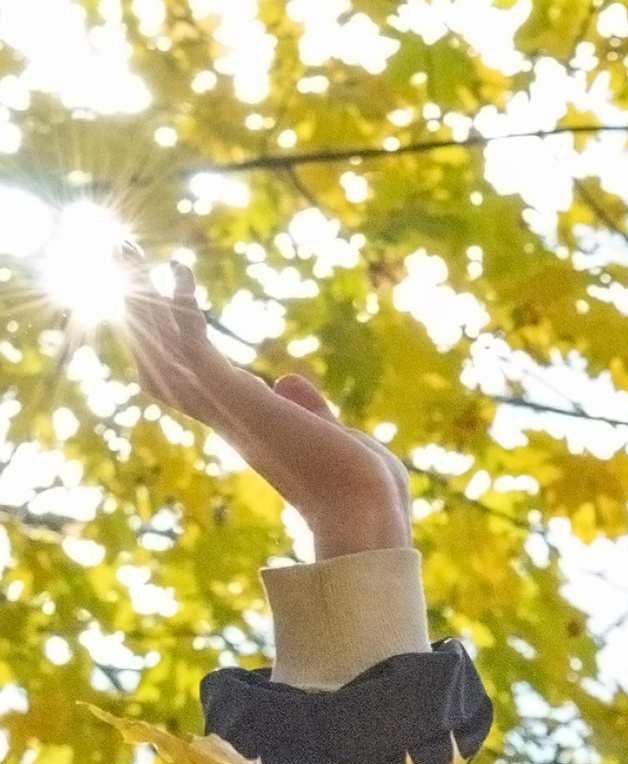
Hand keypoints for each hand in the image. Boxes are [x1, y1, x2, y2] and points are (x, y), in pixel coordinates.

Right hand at [119, 253, 410, 559]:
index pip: (189, 388)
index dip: (167, 349)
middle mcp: (226, 420)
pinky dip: (178, 306)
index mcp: (247, 429)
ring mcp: (227, 409)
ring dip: (140, 297)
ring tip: (123, 247)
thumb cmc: (364, 491)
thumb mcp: (336, 438)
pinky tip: (178, 269)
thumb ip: (308, 410)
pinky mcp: (236, 397)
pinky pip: (190, 343)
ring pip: (160, 347)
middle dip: (137, 315)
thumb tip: (286, 380)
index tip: (162, 307)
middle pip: (157, 363)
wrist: (370, 516)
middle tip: (121, 261)